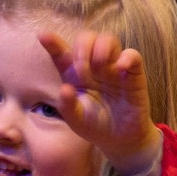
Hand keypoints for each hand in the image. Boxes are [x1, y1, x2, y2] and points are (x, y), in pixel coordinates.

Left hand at [39, 30, 161, 175]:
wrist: (119, 139)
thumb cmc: (94, 125)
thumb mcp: (76, 120)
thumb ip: (67, 106)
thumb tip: (64, 89)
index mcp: (74, 75)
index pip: (62, 53)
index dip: (52, 43)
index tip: (43, 36)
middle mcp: (93, 66)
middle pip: (87, 38)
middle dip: (82, 47)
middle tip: (81, 69)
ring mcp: (114, 68)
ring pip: (109, 39)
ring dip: (101, 48)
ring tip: (99, 67)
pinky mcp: (133, 74)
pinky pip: (133, 55)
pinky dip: (127, 57)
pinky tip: (120, 69)